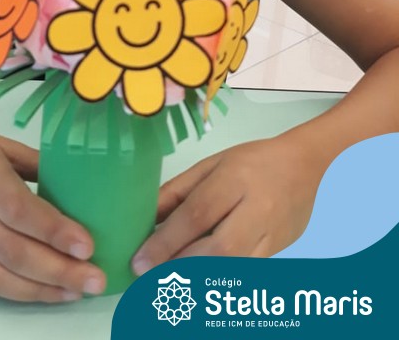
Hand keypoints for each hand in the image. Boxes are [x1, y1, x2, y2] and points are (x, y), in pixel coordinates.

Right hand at [0, 120, 105, 301]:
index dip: (53, 230)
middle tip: (96, 279)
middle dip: (58, 270)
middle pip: (13, 250)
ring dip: (43, 290)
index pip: (18, 208)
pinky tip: (50, 292)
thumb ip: (38, 165)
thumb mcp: (1, 145)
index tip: (87, 245)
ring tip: (79, 291)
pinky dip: (22, 292)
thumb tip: (79, 184)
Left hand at [132, 134, 323, 272]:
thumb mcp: (209, 166)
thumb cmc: (251, 161)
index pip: (197, 215)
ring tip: (168, 283)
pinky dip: (220, 279)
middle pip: (218, 248)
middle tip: (149, 277)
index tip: (140, 261)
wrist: (303, 165)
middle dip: (180, 266)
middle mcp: (257, 209)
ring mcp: (273, 234)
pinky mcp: (280, 252)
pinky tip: (198, 281)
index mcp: (235, 179)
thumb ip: (176, 192)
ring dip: (199, 279)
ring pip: (234, 267)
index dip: (166, 242)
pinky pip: (246, 271)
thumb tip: (145, 219)